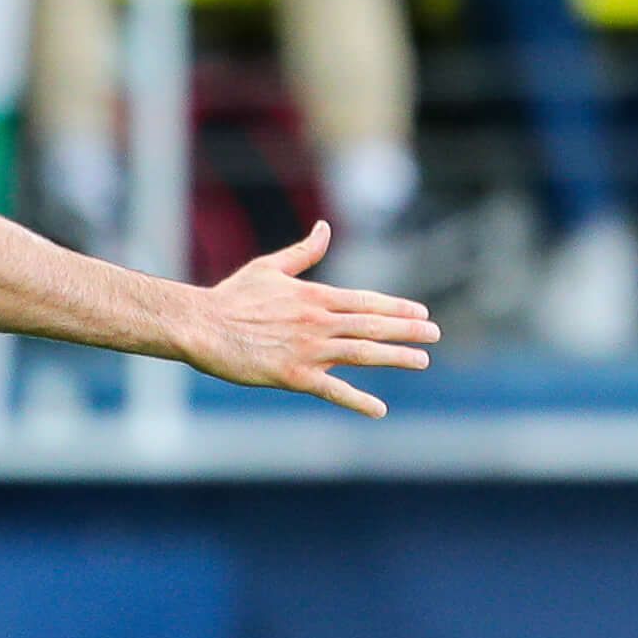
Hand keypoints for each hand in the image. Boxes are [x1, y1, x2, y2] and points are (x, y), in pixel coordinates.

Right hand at [183, 222, 435, 415]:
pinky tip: (379, 409)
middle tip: (434, 335)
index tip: (421, 313)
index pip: (367, 301)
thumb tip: (324, 227)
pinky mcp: (293, 376)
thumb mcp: (270, 267)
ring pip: (363, 353)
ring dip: (396, 357)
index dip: (397, 308)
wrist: (202, 326)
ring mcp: (309, 350)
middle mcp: (319, 321)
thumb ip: (304, 252)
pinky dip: (357, 400)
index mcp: (316, 296)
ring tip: (421, 361)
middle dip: (408, 330)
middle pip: (373, 326)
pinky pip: (333, 390)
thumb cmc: (232, 296)